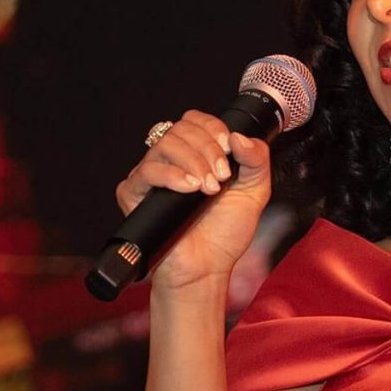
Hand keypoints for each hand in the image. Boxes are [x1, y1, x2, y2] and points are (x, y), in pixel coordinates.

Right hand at [114, 111, 272, 292]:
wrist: (206, 269)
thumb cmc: (224, 235)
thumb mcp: (254, 192)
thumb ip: (257, 159)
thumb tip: (239, 136)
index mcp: (196, 156)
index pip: (194, 121)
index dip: (212, 127)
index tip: (229, 149)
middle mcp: (171, 162)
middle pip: (180, 128)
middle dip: (207, 148)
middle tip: (221, 177)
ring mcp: (151, 177)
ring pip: (164, 144)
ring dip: (193, 161)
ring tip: (207, 188)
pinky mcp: (134, 194)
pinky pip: (147, 170)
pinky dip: (172, 175)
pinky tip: (190, 189)